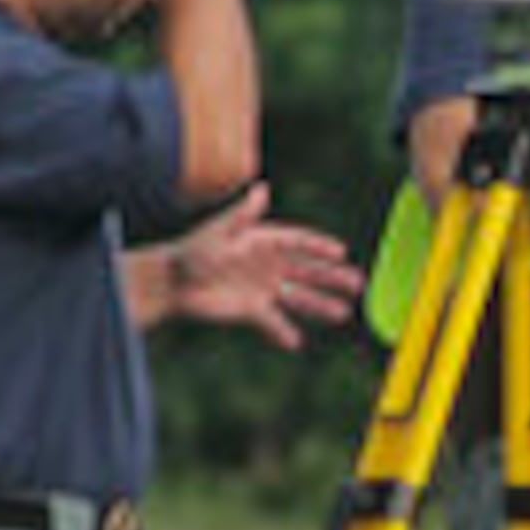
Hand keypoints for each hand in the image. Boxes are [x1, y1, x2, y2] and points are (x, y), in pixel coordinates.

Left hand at [166, 182, 359, 348]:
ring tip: (343, 314)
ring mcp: (262, 288)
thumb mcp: (219, 232)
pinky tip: (296, 341)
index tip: (341, 253)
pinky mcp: (251, 310)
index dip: (319, 247)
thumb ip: (243, 215)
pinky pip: (273, 322)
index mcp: (263, 241)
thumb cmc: (193, 251)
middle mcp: (268, 264)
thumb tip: (262, 188)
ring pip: (298, 297)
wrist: (171, 282)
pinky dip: (283, 332)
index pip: (299, 242)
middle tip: (358, 284)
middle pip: (307, 271)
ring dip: (320, 305)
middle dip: (332, 277)